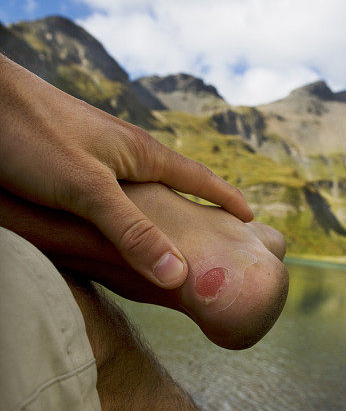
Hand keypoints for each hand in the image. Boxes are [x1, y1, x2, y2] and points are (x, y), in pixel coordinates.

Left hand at [0, 55, 252, 287]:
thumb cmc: (30, 135)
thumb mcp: (86, 191)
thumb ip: (132, 232)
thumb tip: (178, 276)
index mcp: (140, 152)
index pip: (198, 178)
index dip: (225, 200)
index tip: (250, 219)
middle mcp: (124, 148)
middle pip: (174, 180)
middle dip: (198, 204)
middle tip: (216, 232)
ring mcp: (97, 149)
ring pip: (141, 185)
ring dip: (161, 205)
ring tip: (172, 230)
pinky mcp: (71, 154)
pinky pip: (113, 185)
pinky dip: (127, 205)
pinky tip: (113, 217)